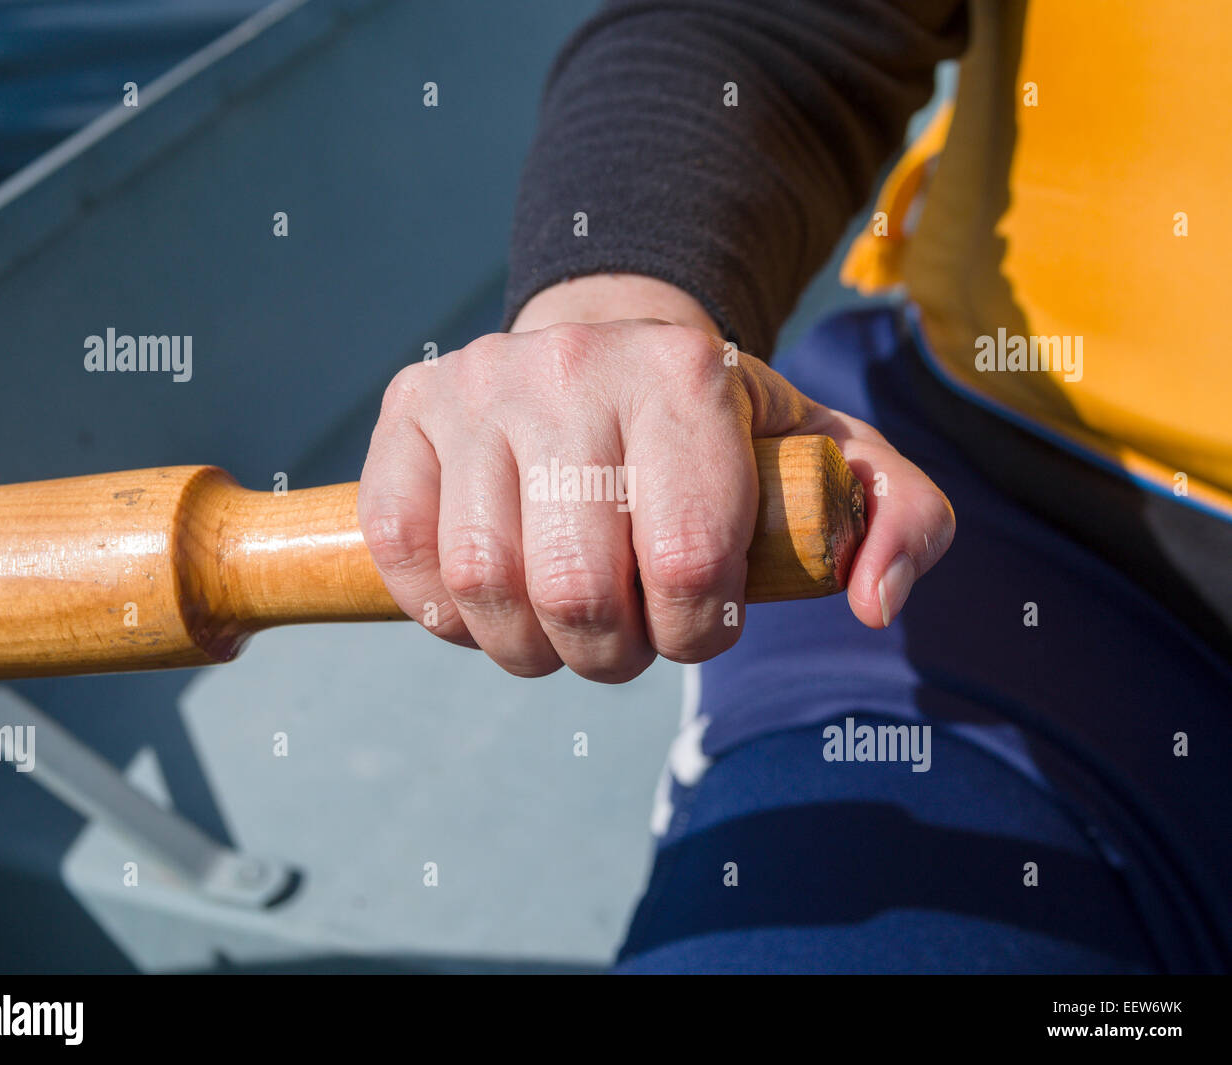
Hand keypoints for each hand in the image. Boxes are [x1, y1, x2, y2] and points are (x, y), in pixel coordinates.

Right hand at [359, 275, 953, 681]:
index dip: (694, 634)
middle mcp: (577, 366)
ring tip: (560, 627)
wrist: (609, 344)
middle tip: (626, 640)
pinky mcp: (411, 407)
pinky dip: (441, 607)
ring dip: (526, 645)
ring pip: (483, 581)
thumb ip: (899, 517)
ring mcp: (482, 383)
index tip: (699, 626)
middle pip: (577, 588)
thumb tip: (868, 600)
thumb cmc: (718, 426)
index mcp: (687, 375)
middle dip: (609, 654)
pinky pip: (405, 547)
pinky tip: (487, 600)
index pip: (686, 563)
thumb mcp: (828, 455)